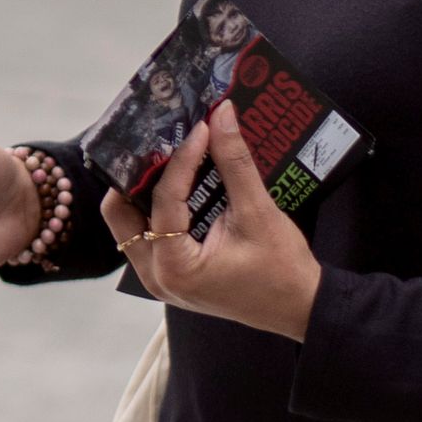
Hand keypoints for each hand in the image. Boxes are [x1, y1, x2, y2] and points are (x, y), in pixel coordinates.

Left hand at [112, 104, 320, 341]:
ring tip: (166, 153)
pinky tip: (177, 178)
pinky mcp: (169, 271)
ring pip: (130, 222)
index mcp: (174, 266)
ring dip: (143, 188)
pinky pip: (148, 232)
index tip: (198, 127)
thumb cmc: (282, 269)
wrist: (299, 307)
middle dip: (139, 174)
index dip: (180, 158)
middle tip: (163, 140)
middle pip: (121, 212)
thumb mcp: (258, 213)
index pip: (163, 199)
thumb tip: (222, 113)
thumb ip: (235, 162)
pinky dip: (156, 205)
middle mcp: (154, 275)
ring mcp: (158, 276)